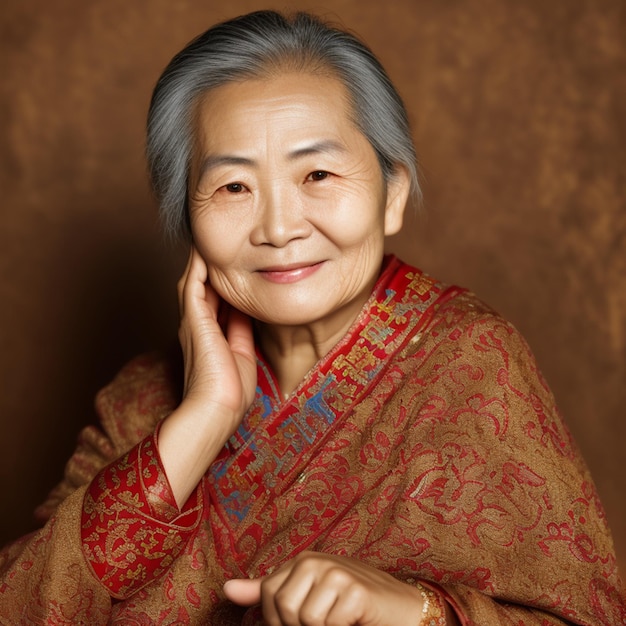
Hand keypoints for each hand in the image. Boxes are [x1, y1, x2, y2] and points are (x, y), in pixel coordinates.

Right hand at [177, 245, 256, 418]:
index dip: (223, 282)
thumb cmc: (230, 392)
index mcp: (209, 335)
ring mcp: (193, 321)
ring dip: (201, 260)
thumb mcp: (242, 354)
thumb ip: (242, 331)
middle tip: (221, 243)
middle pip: (203, 286)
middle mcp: (197, 325)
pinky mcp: (193, 319)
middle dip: (211, 266)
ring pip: (194, 281)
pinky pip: (193, 284)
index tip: (234, 264)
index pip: (216, 300)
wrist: (216, 410)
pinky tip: (203, 249)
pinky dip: (197, 266)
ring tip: (209, 239)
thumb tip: (250, 311)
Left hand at [223, 552, 423, 625]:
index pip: (268, 593)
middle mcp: (315, 561)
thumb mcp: (308, 596)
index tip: (298, 623)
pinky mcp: (354, 590)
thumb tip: (226, 589)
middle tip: (326, 622)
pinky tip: (353, 621)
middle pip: (285, 608)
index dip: (278, 620)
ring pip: (305, 619)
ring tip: (338, 621)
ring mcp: (336, 572)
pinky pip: (328, 624)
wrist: (400, 609)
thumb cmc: (351, 605)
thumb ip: (268, 593)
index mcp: (301, 561)